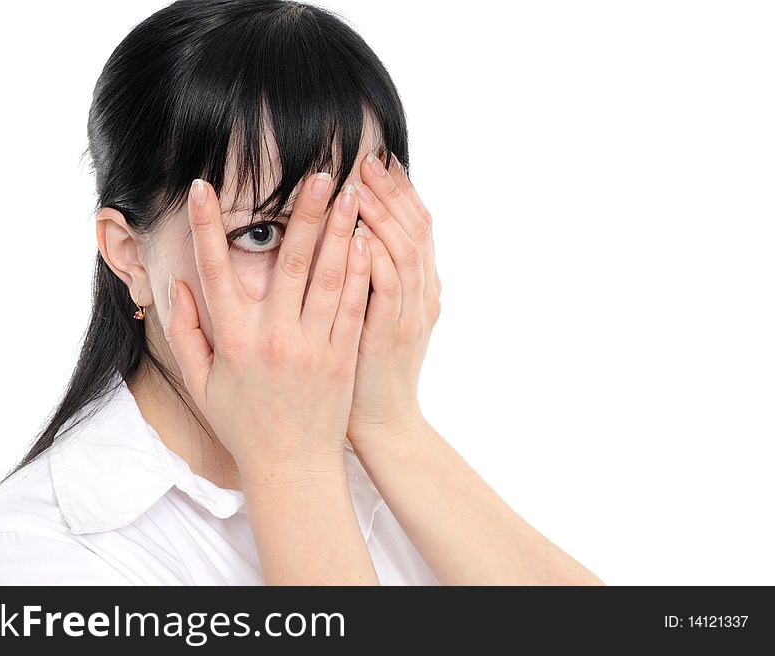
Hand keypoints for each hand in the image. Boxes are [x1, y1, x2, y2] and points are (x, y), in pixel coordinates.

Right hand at [163, 174, 370, 482]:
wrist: (291, 466)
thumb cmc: (243, 423)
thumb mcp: (203, 383)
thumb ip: (186, 333)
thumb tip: (177, 286)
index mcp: (234, 340)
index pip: (214, 272)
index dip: (204, 227)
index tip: (201, 188)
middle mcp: (273, 337)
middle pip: (288, 261)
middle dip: (303, 212)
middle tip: (318, 172)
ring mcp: (312, 345)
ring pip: (328, 276)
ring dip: (339, 230)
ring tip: (350, 192)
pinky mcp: (342, 356)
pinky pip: (352, 304)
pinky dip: (359, 269)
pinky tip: (364, 239)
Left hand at [347, 152, 441, 447]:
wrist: (382, 421)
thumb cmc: (368, 368)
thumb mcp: (379, 316)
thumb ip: (375, 277)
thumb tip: (355, 237)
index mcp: (421, 287)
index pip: (417, 228)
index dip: (401, 193)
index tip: (378, 163)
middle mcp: (423, 293)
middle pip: (415, 229)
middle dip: (391, 192)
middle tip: (368, 160)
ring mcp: (412, 313)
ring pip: (404, 251)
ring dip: (382, 215)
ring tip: (359, 185)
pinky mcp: (393, 332)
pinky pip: (389, 286)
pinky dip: (378, 256)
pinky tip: (359, 233)